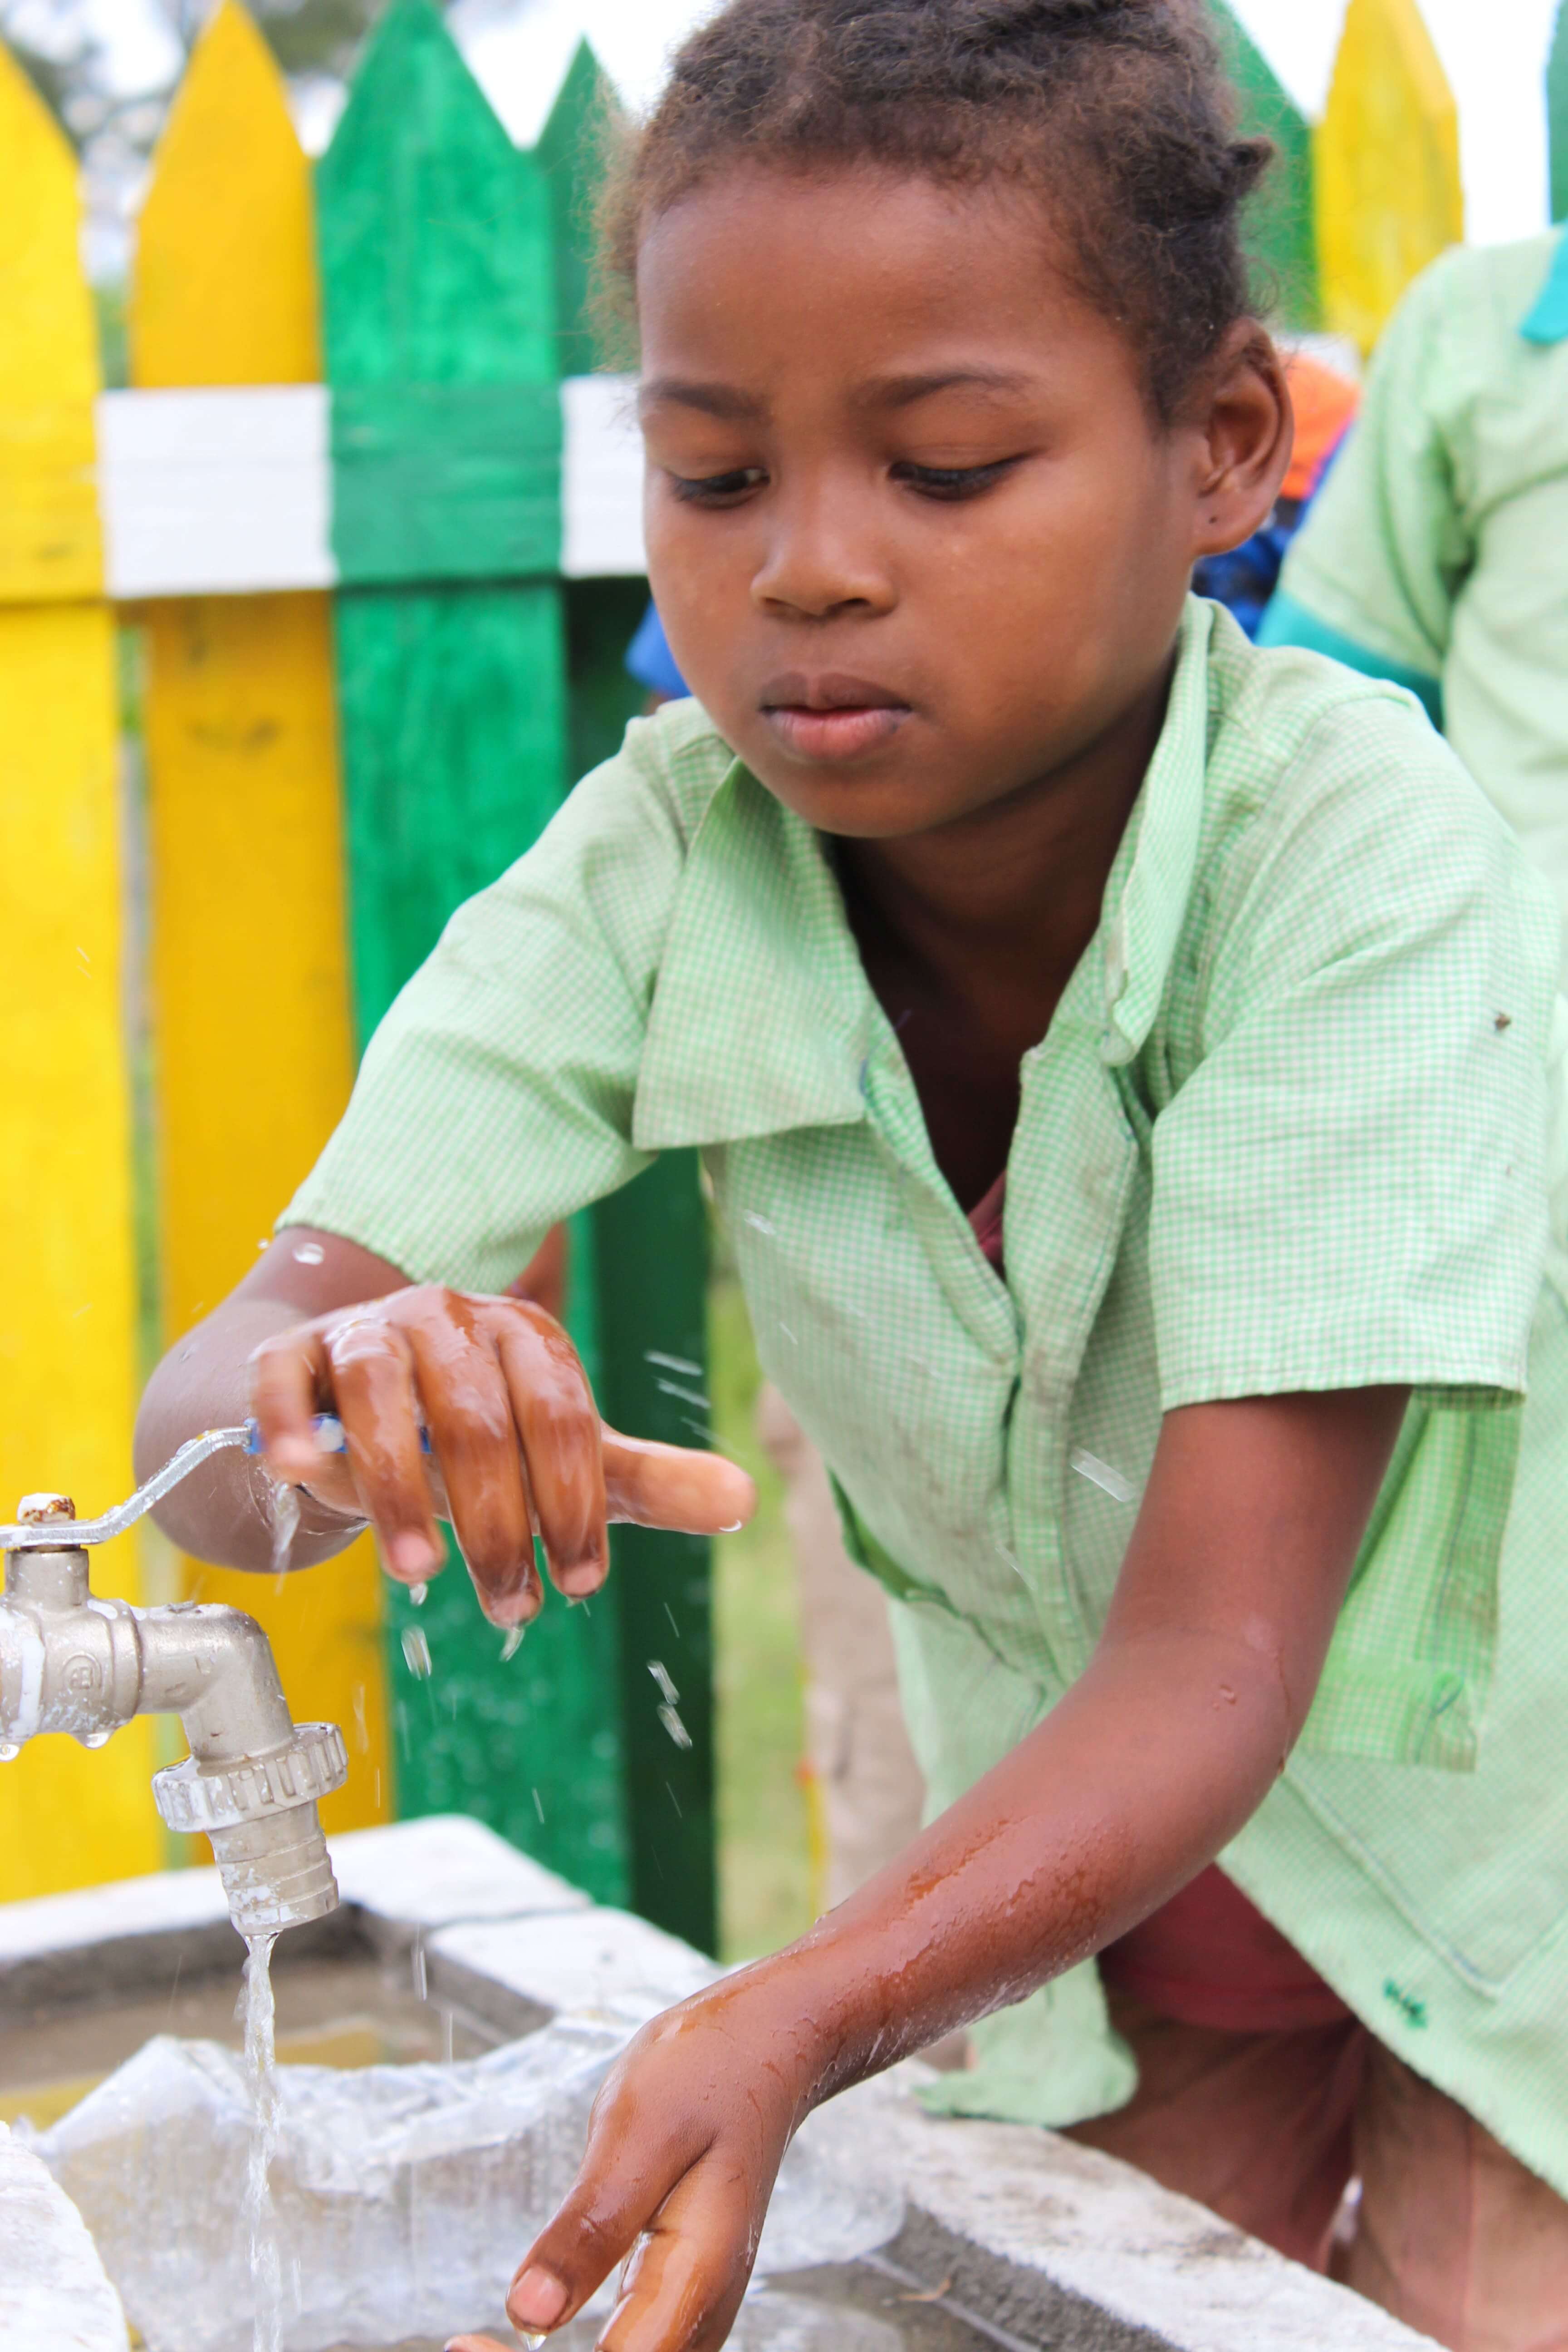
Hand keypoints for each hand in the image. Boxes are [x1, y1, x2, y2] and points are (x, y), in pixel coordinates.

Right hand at [248, 1286, 753, 1625]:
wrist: (356, 1402)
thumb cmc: (474, 1436)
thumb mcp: (562, 1457)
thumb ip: (645, 1480)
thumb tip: (748, 1498)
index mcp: (525, 1338)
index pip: (561, 1418)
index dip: (575, 1502)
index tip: (579, 1582)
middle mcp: (449, 1320)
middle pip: (478, 1421)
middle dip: (497, 1525)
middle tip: (509, 1608)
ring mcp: (367, 1332)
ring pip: (383, 1399)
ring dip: (399, 1493)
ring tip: (418, 1577)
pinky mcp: (294, 1354)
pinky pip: (287, 1378)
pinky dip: (288, 1422)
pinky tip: (293, 1470)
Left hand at [469, 1974, 823, 2351]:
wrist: (765, 2048)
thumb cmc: (706, 2075)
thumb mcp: (639, 2133)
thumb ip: (591, 2226)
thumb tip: (527, 2313)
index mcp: (694, 2283)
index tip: (468, 2343)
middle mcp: (701, 2317)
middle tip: (463, 2344)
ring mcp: (694, 2312)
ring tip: (479, 2343)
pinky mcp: (679, 2298)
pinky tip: (528, 2325)